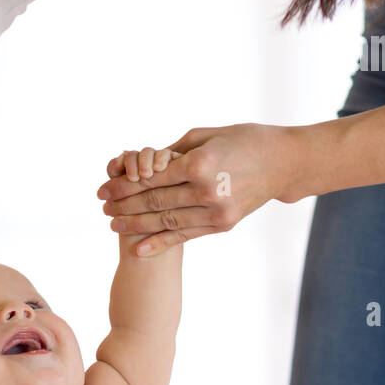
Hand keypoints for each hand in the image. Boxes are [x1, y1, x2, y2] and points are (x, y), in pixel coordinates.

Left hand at [97, 124, 292, 255]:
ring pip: (167, 222)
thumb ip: (175, 151)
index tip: (103, 187)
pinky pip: (185, 236)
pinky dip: (160, 243)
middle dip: (124, 205)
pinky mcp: (222, 226)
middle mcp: (207, 190)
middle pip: (155, 202)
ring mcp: (216, 212)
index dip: (124, 184)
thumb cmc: (243, 140)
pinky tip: (139, 249)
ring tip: (113, 225)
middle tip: (102, 206)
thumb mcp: (207, 135)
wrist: (282, 164)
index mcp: (200, 163)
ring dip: (136, 225)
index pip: (153, 178)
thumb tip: (145, 164)